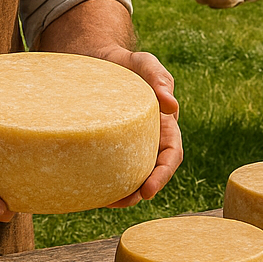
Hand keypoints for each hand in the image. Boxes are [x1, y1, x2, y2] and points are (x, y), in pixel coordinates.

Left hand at [94, 45, 182, 207]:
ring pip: (130, 172)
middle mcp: (149, 138)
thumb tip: (171, 105)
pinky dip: (104, 178)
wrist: (99, 60)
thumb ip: (159, 78)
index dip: (163, 174)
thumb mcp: (144, 63)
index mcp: (164, 124)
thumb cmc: (128, 63)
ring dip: (123, 191)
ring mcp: (128, 143)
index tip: (148, 190)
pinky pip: (109, 164)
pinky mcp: (107, 143)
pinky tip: (90, 187)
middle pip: (151, 171)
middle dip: (141, 190)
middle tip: (124, 201)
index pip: (171, 154)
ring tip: (106, 200)